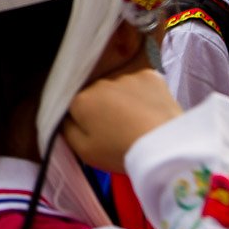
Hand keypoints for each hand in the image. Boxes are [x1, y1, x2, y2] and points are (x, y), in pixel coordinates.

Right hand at [63, 58, 182, 172]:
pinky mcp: (150, 76)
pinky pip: (140, 84)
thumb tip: (64, 118)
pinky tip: (150, 111)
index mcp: (80, 100)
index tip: (96, 134)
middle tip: (118, 131)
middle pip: (96, 95)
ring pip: (119, 89)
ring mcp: (126, 77)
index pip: (73, 106)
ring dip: (123, 101)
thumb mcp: (83, 152)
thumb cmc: (119, 152)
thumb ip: (66, 131)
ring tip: (137, 122)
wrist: (164, 145)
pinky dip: (143, 95)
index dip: (83, 120)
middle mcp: (99, 83)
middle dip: (103, 108)